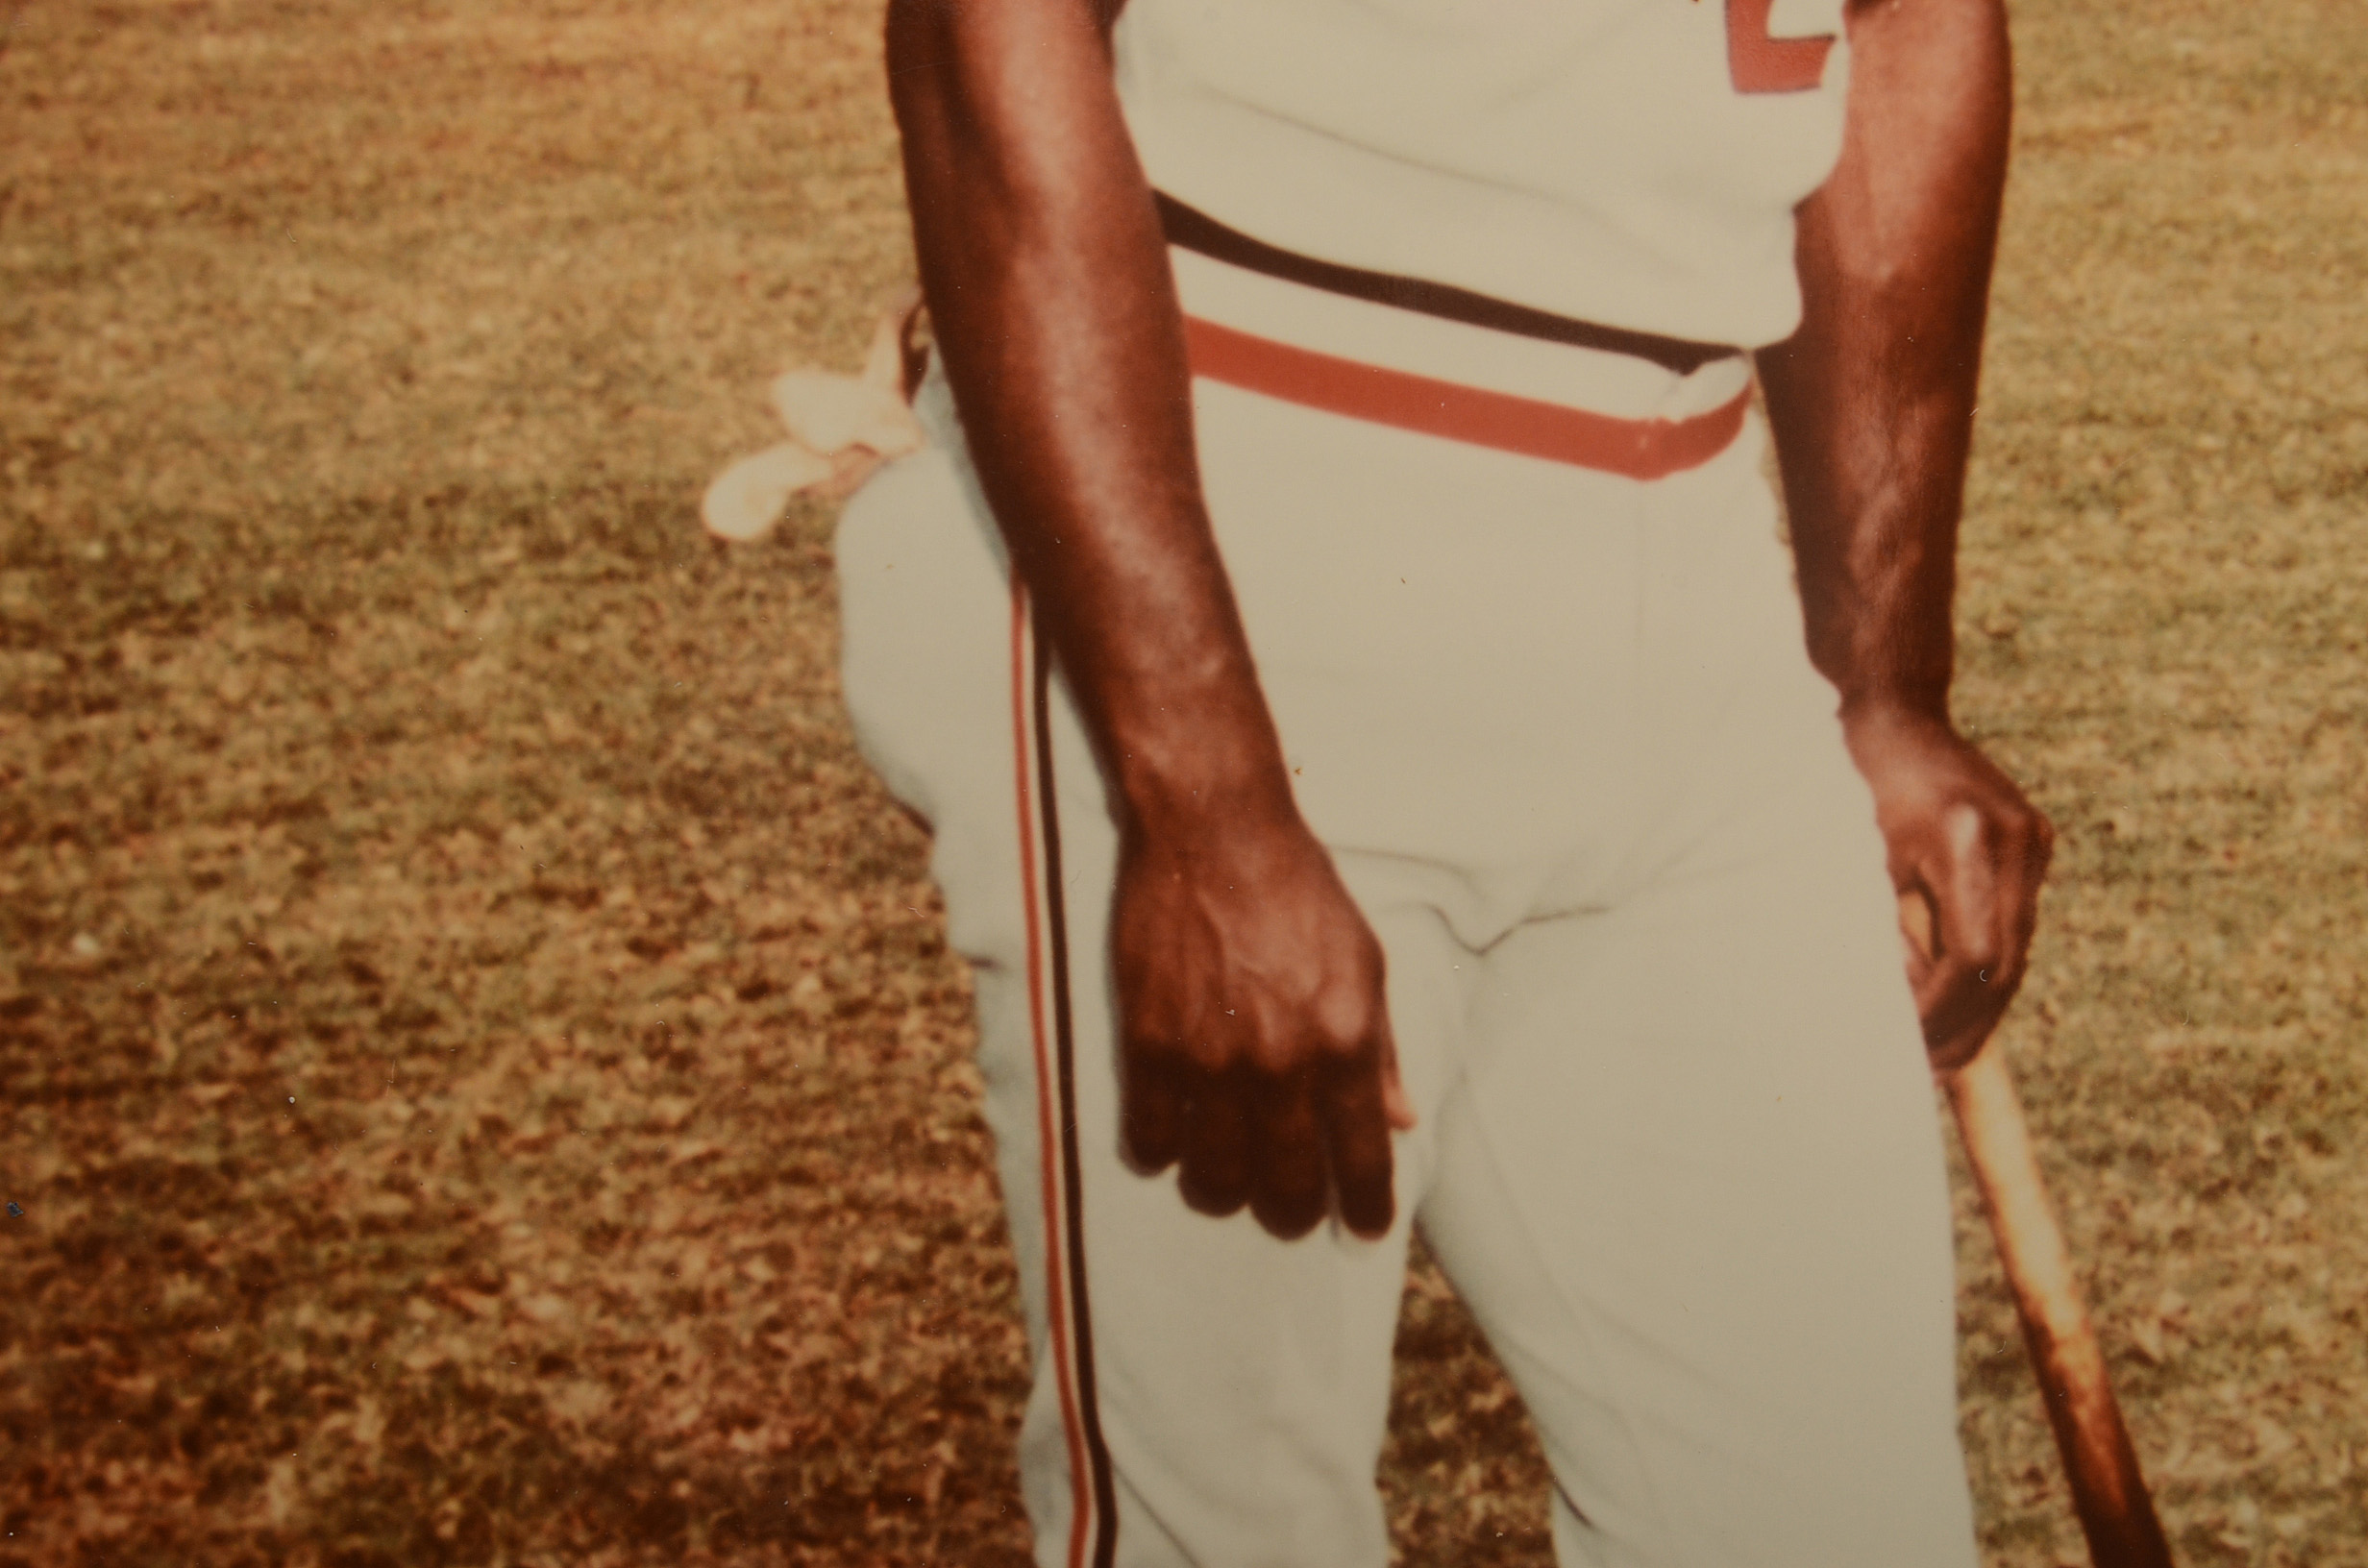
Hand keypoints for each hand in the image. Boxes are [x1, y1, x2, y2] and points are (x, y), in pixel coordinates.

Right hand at [1111, 807, 1414, 1240]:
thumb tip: (1400, 1119)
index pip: (1363, 1161)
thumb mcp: (1364, 963)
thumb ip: (1381, 1049)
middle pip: (1286, 1188)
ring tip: (1224, 1183)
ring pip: (1214, 1179)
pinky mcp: (1149, 1045)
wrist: (1213, 832)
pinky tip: (1167, 1145)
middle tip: (1287, 1213)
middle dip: (1291, 1215)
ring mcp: (1210, 1060)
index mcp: (1346, 1043)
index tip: (1364, 1228)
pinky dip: (1159, 1154)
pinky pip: (1150, 1139)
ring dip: (1221, 1194)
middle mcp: (1281, 1064)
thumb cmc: (1298, 891)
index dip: (1366, 1209)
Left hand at [1843, 705, 2052, 1071]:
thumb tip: (1906, 1008)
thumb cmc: (1848, 782)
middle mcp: (2014, 838)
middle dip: (1967, 1026)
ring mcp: (2033, 838)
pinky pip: (2013, 921)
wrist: (1891, 710)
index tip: (1907, 1051)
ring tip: (1941, 1056)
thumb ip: (1881, 934)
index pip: (1972, 957)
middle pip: (2006, 961)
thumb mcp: (1851, 858)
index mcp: (1964, 838)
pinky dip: (1986, 966)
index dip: (1941, 1013)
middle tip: (1930, 1076)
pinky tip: (1956, 1005)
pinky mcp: (2035, 840)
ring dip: (1980, 1006)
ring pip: (2016, 949)